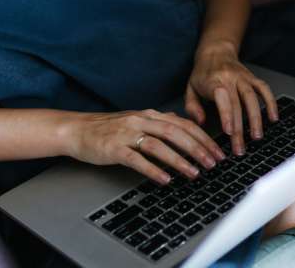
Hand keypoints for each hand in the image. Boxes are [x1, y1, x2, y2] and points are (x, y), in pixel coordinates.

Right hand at [68, 109, 226, 184]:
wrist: (77, 130)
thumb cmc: (108, 128)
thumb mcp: (137, 120)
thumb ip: (159, 122)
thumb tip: (181, 124)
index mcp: (150, 114)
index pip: (183, 124)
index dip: (203, 138)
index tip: (217, 152)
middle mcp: (141, 120)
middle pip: (176, 133)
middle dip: (197, 149)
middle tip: (212, 164)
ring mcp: (127, 133)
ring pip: (159, 145)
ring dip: (179, 160)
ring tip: (194, 174)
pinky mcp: (114, 148)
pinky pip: (137, 159)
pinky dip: (153, 170)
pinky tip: (165, 180)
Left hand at [185, 42, 278, 155]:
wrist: (215, 51)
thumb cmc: (202, 73)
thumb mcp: (190, 88)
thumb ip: (192, 107)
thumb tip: (201, 122)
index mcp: (213, 80)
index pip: (222, 97)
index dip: (226, 114)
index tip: (229, 131)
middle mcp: (229, 78)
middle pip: (237, 105)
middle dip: (239, 129)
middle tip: (239, 148)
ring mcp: (243, 77)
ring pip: (252, 98)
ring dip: (256, 119)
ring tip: (257, 137)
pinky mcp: (252, 78)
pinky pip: (264, 89)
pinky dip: (271, 102)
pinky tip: (273, 118)